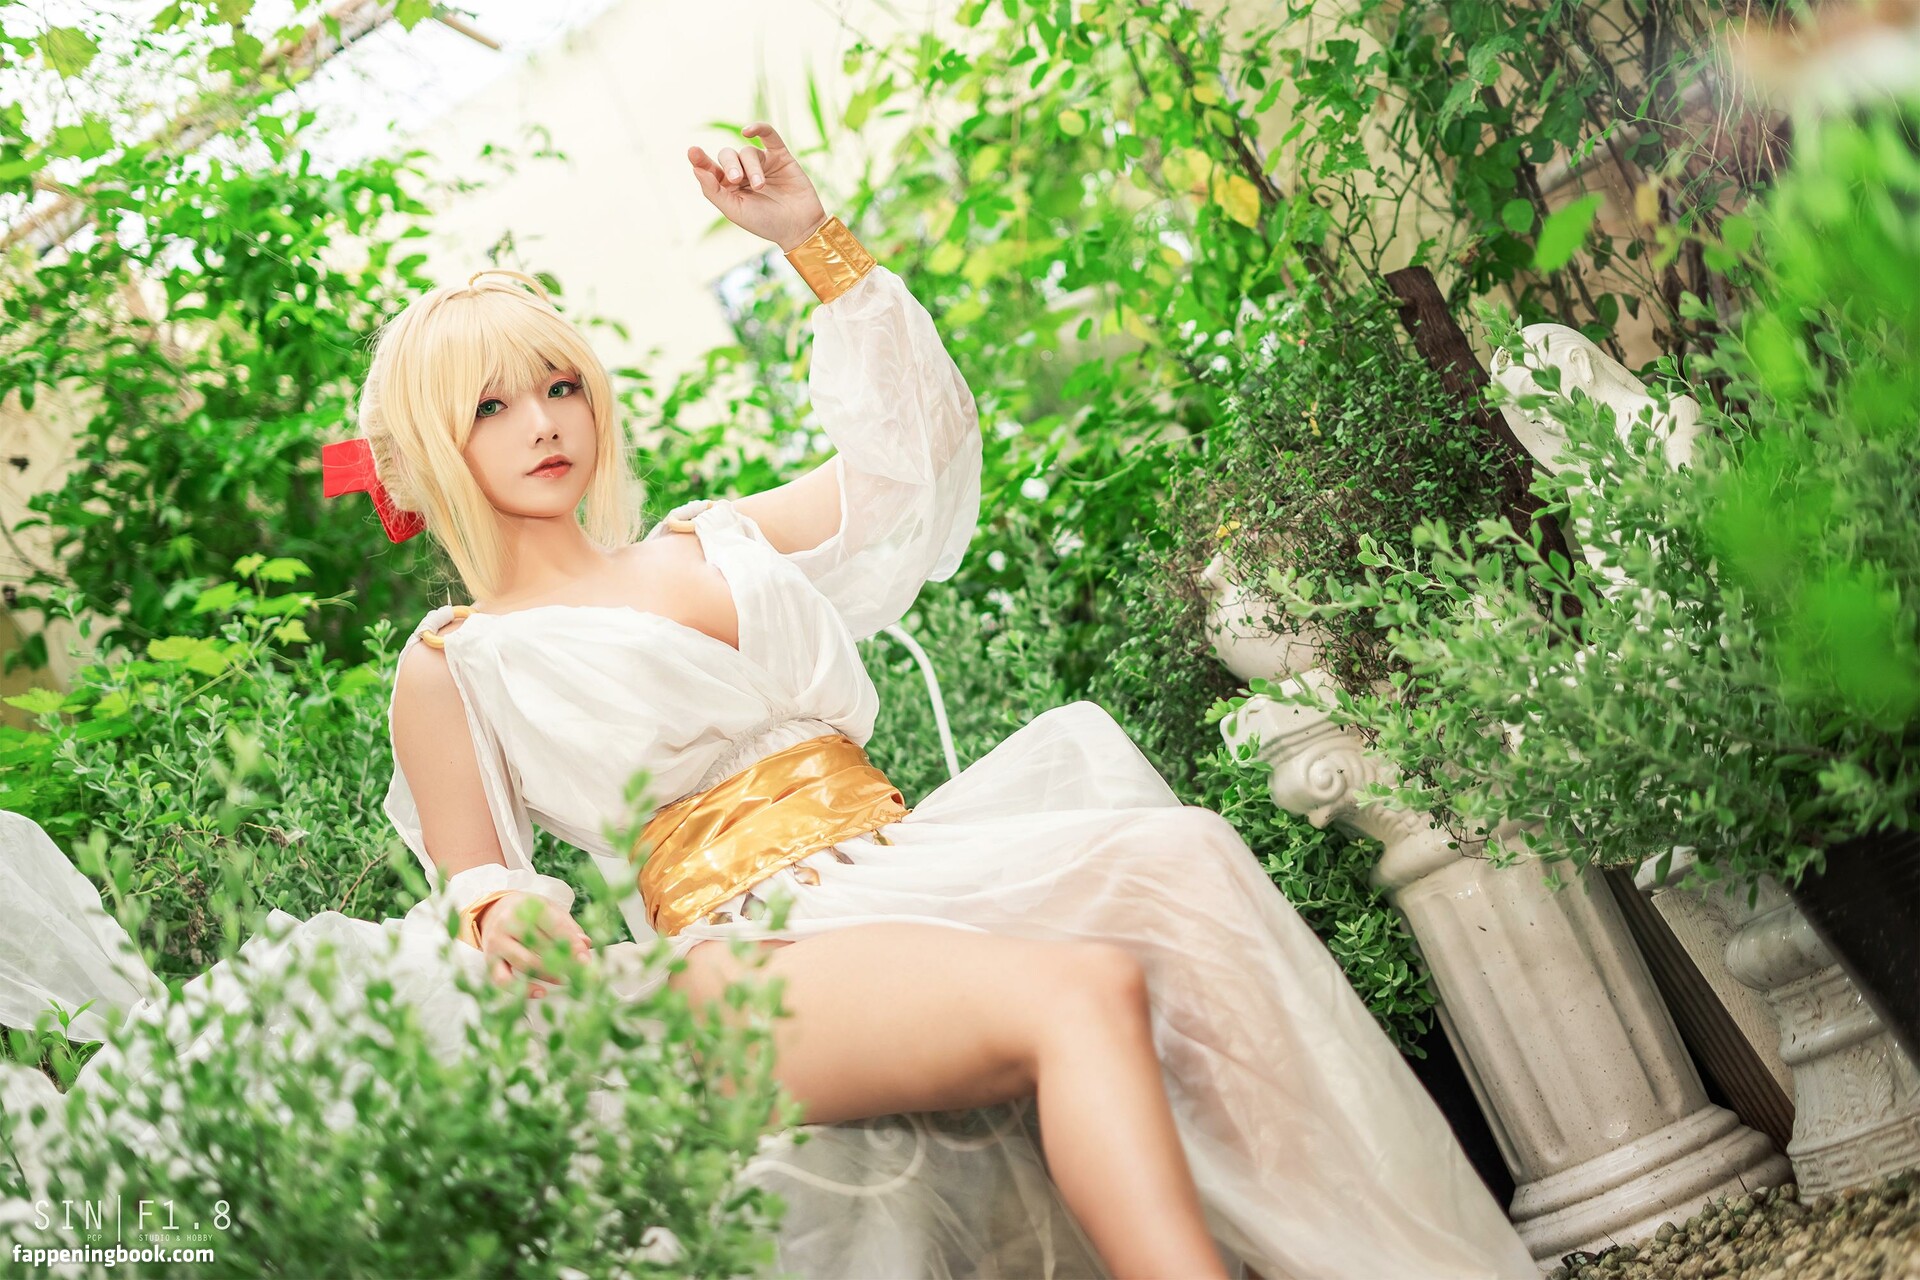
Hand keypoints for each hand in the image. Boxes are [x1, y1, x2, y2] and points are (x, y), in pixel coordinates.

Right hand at [476, 890, 592, 996]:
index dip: (571, 944)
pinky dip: (522, 989)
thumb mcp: (549, 909)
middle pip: (539, 945)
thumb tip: (586, 944)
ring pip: (524, 963)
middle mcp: (508, 923)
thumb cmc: (528, 912)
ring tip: (566, 981)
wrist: (492, 911)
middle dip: (563, 961)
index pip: (553, 925)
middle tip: (580, 973)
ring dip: (548, 975)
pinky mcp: (490, 961)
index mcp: (527, 907)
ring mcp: (497, 942)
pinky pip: (503, 980)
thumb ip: (568, 926)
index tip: (585, 959)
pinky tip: (541, 992)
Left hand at [687, 122, 828, 252]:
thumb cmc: (766, 223)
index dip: (700, 159)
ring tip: (760, 186)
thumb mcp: (735, 211)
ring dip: (752, 167)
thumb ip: (714, 191)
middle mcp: (743, 172)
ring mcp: (762, 163)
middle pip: (728, 155)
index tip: (692, 152)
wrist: (799, 226)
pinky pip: (768, 135)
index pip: (710, 168)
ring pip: (748, 152)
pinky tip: (747, 131)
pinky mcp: (780, 156)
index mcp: (728, 187)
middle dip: (730, 165)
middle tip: (737, 180)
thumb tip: (695, 169)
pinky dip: (758, 128)